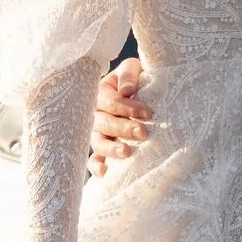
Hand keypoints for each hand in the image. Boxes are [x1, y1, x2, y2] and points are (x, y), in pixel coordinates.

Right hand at [87, 57, 150, 179]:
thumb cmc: (138, 78)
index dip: (128, 108)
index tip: (149, 114)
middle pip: (105, 123)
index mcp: (101, 92)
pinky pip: (92, 160)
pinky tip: (105, 173)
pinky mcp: (101, 150)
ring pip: (98, 142)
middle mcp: (96, 113)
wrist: (143, 90)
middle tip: (143, 133)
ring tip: (127, 153)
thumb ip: (129, 74)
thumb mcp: (134, 68)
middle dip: (123, 128)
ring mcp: (97, 133)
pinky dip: (96, 167)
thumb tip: (127, 90)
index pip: (111, 101)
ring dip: (111, 148)